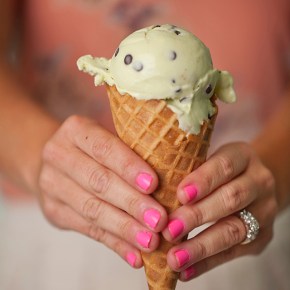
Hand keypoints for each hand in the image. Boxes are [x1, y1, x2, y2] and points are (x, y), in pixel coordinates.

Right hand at [38, 115, 167, 267]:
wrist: (57, 161)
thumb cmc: (95, 149)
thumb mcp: (109, 138)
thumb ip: (132, 153)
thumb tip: (172, 178)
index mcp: (76, 130)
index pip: (104, 148)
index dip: (129, 167)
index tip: (154, 185)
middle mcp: (58, 154)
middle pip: (98, 182)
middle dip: (132, 203)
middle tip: (159, 220)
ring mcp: (51, 184)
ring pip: (92, 209)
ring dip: (125, 228)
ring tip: (151, 241)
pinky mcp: (53, 211)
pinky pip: (87, 230)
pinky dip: (114, 243)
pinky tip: (135, 254)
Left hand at [162, 142, 277, 279]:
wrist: (252, 182)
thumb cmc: (219, 171)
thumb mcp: (210, 159)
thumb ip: (189, 170)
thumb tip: (152, 193)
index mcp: (243, 157)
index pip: (225, 166)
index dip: (203, 180)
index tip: (180, 195)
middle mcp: (258, 182)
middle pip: (231, 198)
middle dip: (198, 215)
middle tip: (169, 229)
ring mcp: (263, 211)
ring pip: (234, 230)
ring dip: (201, 246)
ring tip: (174, 257)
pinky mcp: (261, 237)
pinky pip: (234, 252)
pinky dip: (207, 263)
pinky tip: (185, 270)